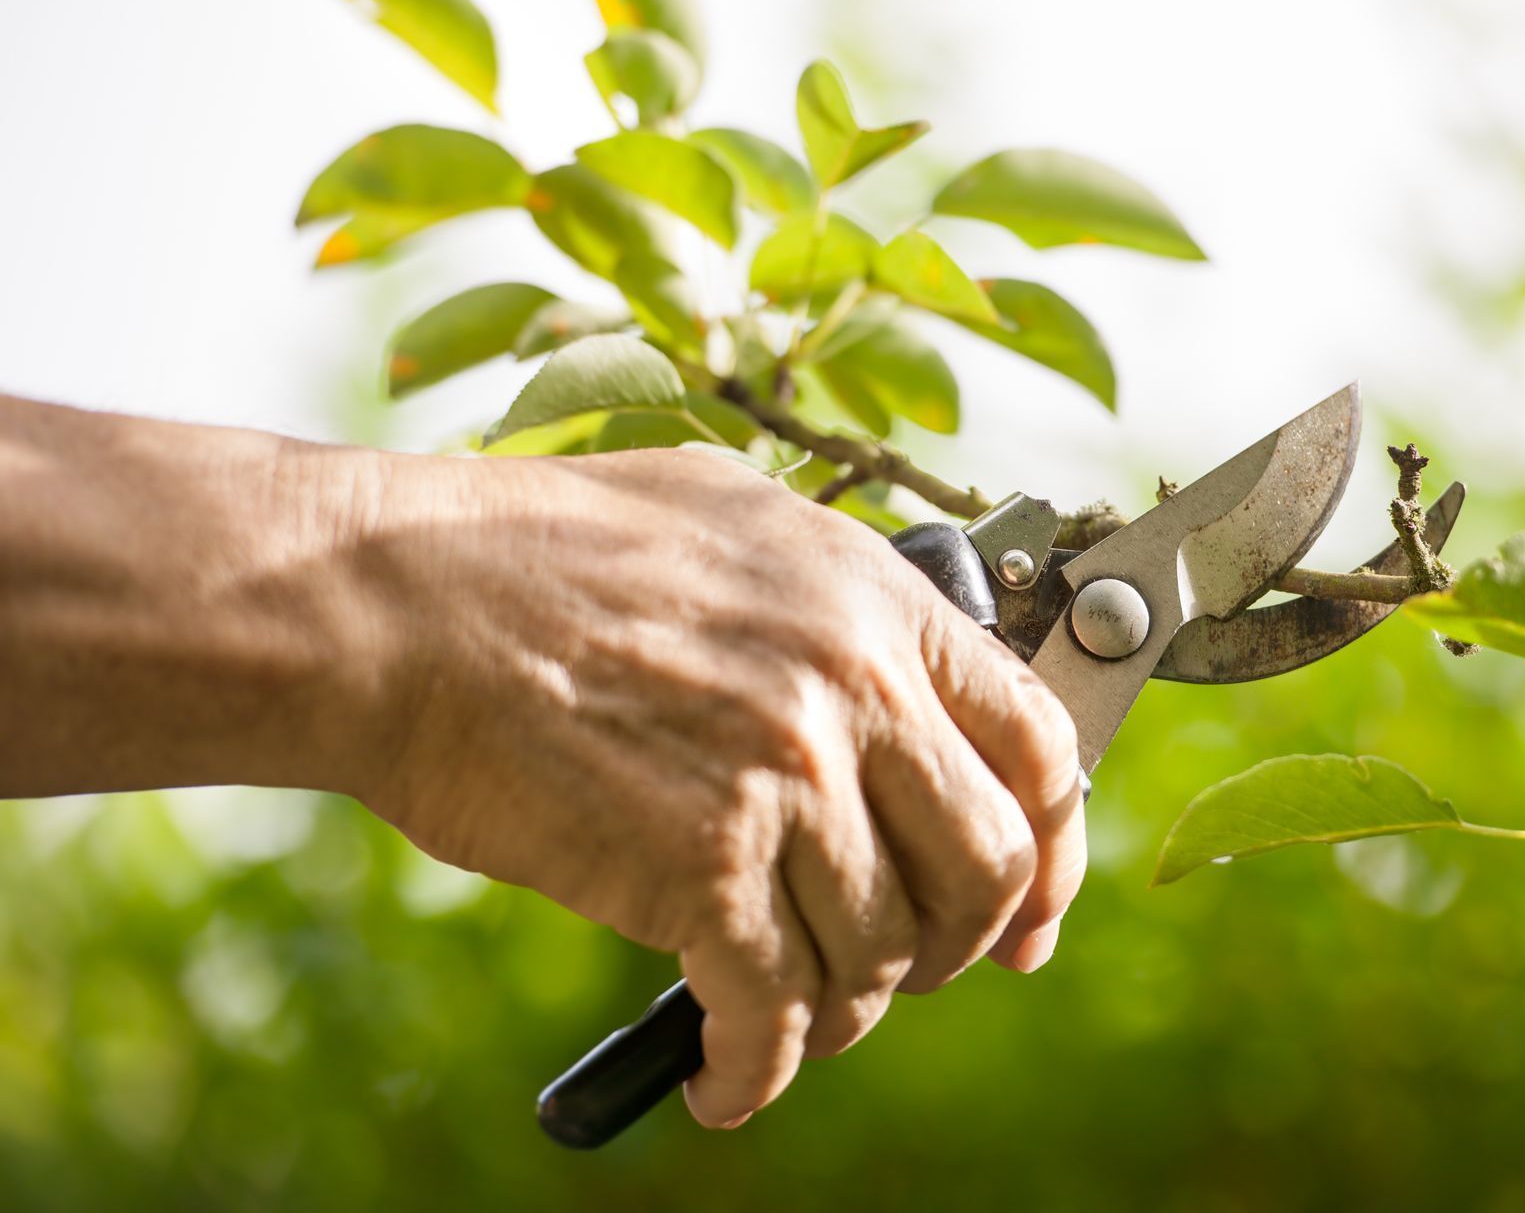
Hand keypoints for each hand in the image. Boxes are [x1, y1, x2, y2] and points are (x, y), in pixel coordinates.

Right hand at [354, 447, 1085, 1127]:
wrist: (398, 601)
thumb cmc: (540, 551)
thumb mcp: (731, 518)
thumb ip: (835, 596)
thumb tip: (901, 671)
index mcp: (876, 602)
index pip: (1039, 745)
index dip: (1054, 847)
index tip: (1032, 910)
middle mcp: (855, 689)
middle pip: (987, 868)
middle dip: (961, 946)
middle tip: (914, 969)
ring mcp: (784, 779)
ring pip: (882, 953)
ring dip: (847, 1011)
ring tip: (795, 1016)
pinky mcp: (699, 867)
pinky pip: (775, 1010)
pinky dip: (758, 1071)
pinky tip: (727, 1080)